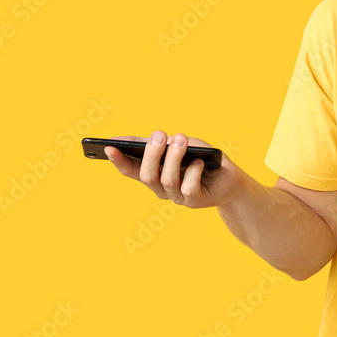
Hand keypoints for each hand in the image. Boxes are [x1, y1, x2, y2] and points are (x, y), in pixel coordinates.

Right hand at [104, 130, 242, 208]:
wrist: (228, 176)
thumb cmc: (201, 157)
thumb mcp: (180, 144)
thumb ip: (161, 143)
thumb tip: (136, 138)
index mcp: (154, 174)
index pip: (130, 170)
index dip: (118, 161)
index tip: (108, 147)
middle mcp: (161, 188)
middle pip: (147, 175)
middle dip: (152, 153)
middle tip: (160, 135)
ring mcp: (177, 197)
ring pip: (167, 181)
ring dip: (174, 158)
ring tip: (182, 140)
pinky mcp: (194, 201)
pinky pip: (189, 188)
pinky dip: (194, 171)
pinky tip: (199, 162)